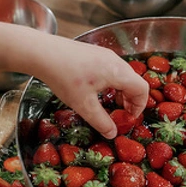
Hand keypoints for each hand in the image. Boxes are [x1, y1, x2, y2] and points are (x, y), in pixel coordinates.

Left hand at [32, 38, 148, 138]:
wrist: (43, 53)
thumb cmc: (64, 77)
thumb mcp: (84, 105)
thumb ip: (101, 121)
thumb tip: (112, 134)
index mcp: (117, 72)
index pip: (142, 89)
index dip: (140, 106)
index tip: (129, 118)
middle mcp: (115, 60)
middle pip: (134, 81)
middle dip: (131, 100)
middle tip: (121, 114)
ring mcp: (105, 54)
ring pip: (123, 75)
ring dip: (122, 91)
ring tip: (111, 104)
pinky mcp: (95, 53)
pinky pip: (112, 69)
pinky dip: (112, 83)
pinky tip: (97, 91)